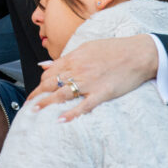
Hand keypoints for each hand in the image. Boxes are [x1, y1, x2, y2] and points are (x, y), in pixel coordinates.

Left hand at [27, 35, 157, 121]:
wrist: (139, 53)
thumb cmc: (114, 49)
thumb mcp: (87, 47)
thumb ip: (66, 58)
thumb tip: (45, 64)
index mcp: (74, 58)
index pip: (50, 72)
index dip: (40, 83)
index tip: (36, 91)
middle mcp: (78, 70)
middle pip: (51, 83)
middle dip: (37, 94)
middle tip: (28, 104)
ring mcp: (89, 82)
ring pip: (62, 94)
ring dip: (46, 104)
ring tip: (34, 112)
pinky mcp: (102, 93)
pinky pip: (83, 106)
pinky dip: (71, 113)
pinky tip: (61, 120)